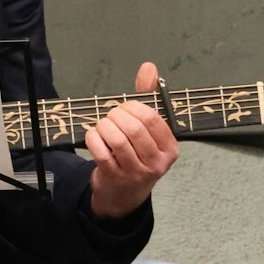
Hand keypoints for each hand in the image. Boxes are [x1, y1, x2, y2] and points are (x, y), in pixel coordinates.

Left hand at [85, 61, 178, 217]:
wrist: (123, 195)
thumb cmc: (137, 156)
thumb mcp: (148, 131)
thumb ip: (149, 98)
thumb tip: (149, 68)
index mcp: (170, 149)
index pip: (152, 119)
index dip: (134, 107)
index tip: (125, 108)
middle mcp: (157, 163)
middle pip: (134, 129)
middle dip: (117, 115)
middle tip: (111, 116)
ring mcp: (136, 173)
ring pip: (117, 140)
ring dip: (104, 126)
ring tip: (102, 125)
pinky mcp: (115, 177)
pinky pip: (101, 151)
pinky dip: (93, 138)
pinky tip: (93, 136)